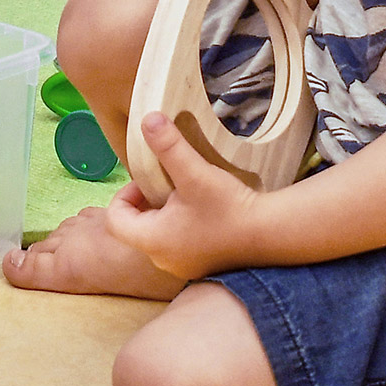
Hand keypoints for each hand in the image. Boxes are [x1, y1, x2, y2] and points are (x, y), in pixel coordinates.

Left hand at [104, 113, 280, 280]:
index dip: (123, 196)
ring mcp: (184, 266)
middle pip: (135, 229)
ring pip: (157, 236)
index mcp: (153, 241)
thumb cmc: (227, 207)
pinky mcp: (201, 265)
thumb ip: (168, 146)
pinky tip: (199, 209)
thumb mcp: (194, 172)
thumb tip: (147, 119)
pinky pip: (177, 244)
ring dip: (163, 213)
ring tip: (181, 192)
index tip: (144, 179)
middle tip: (162, 182)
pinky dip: (179, 225)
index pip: (115, 221)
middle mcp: (163, 260)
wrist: (269, 234)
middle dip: (144, 202)